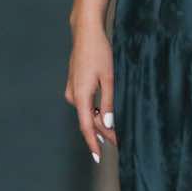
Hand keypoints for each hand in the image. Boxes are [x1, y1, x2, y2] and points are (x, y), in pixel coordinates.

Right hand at [63, 22, 116, 162]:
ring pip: (86, 112)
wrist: (85, 32)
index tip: (98, 158)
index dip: (93, 143)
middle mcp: (73, 95)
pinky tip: (103, 115)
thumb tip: (108, 123)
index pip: (86, 126)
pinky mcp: (74, 85)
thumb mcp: (109, 78)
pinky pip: (84, 104)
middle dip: (102, 133)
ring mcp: (72, 90)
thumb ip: (109, 102)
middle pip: (87, 120)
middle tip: (119, 142)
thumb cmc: (99, 52)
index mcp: (81, 96)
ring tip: (114, 132)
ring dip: (98, 122)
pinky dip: (93, 111)